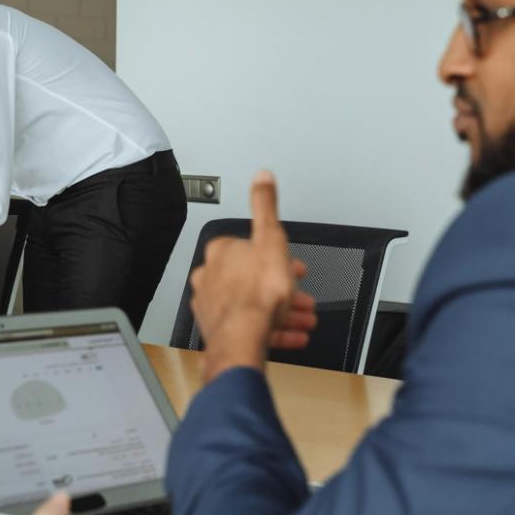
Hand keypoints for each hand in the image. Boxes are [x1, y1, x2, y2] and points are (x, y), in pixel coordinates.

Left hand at [189, 171, 317, 379]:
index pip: (252, 247)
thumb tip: (262, 177)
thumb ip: (265, 207)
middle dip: (283, 287)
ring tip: (303, 318)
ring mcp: (213, 304)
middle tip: (302, 295)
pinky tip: (293, 335)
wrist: (242, 337)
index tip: (294, 266)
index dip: (279, 256)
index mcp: (222, 251)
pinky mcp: (219, 329)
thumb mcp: (270, 238)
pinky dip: (274, 329)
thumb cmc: (256, 294)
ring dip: (283, 310)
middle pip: (254, 278)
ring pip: (254, 304)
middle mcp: (211, 276)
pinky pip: (251, 326)